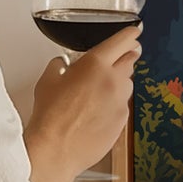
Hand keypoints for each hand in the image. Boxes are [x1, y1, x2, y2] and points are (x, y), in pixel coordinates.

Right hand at [24, 24, 141, 181]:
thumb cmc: (50, 116)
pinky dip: (114, 104)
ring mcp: (121, 102)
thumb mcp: (47, 80)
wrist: (56, 149)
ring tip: (99, 90)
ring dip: (118, 82)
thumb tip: (62, 64)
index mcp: (96, 64)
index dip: (130, 34)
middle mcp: (113, 80)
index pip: (122, 41)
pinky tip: (97, 112)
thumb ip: (59, 66)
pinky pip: (122, 106)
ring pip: (127, 84)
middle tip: (119, 58)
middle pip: (130, 60)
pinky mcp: (122, 121)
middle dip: (126, 57)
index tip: (134, 32)